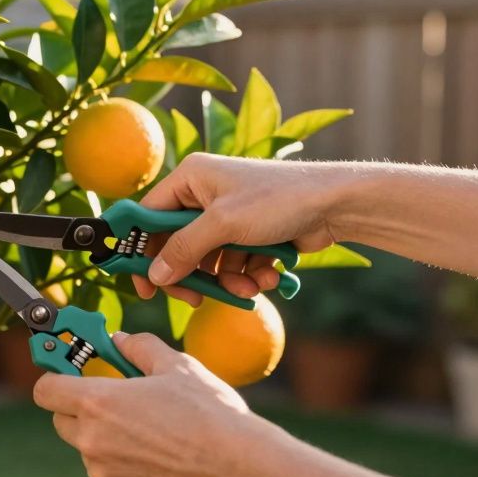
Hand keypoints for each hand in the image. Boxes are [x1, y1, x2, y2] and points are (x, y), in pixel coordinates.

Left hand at [32, 331, 276, 476]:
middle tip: (116, 402)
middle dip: (80, 410)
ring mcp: (102, 473)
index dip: (55, 379)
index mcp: (97, 401)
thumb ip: (138, 347)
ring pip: (88, 450)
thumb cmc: (208, 410)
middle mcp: (91, 440)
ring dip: (105, 440)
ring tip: (150, 433)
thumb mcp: (175, 365)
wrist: (237, 467)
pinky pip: (108, 476)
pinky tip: (158, 460)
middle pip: (62, 422)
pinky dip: (123, 468)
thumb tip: (119, 340)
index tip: (70, 375)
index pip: (45, 390)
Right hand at [134, 153, 345, 304]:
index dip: (141, 250)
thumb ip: (184, 249)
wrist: (336, 204)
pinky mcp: (249, 235)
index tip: (143, 283)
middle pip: (177, 244)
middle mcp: (205, 195)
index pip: (149, 216)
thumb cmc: (278, 199)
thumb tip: (155, 274)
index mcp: (190, 178)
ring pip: (208, 261)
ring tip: (247, 287)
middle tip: (195, 298)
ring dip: (226, 280)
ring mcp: (228, 216)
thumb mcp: (223, 223)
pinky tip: (267, 279)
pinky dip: (246, 276)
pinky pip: (233, 264)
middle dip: (191, 273)